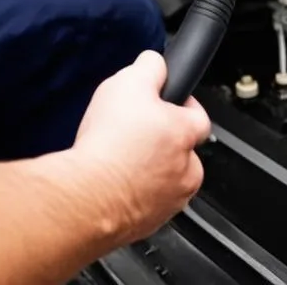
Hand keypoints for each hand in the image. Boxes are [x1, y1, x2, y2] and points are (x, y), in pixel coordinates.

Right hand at [72, 51, 211, 243]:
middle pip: (183, 150)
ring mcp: (170, 201)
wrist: (87, 197)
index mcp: (185, 134)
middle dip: (163, 140)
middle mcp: (186, 171)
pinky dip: (134, 192)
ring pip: (167, 179)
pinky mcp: (149, 224)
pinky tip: (112, 179)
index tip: (166, 102)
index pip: (200, 116)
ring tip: (121, 157)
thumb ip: (150, 67)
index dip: (182, 104)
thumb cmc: (109, 144)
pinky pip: (147, 203)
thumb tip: (156, 62)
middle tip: (135, 131)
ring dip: (150, 169)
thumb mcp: (128, 82)